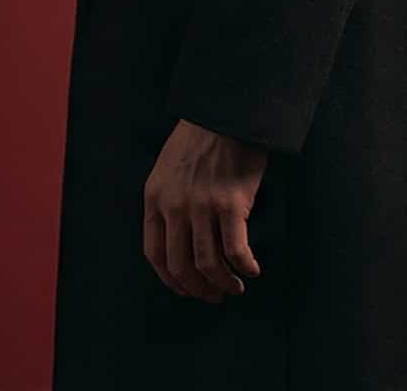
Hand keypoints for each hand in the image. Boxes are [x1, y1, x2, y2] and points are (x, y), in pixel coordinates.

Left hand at [142, 117, 266, 301]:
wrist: (225, 111)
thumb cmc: (200, 137)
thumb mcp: (167, 167)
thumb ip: (168, 199)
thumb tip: (180, 232)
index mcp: (154, 198)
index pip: (154, 254)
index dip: (170, 279)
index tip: (186, 288)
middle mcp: (173, 206)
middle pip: (180, 266)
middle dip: (197, 289)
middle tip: (214, 296)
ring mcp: (201, 207)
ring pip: (208, 264)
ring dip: (223, 284)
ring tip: (235, 288)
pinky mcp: (230, 205)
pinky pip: (236, 251)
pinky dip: (244, 267)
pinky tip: (252, 269)